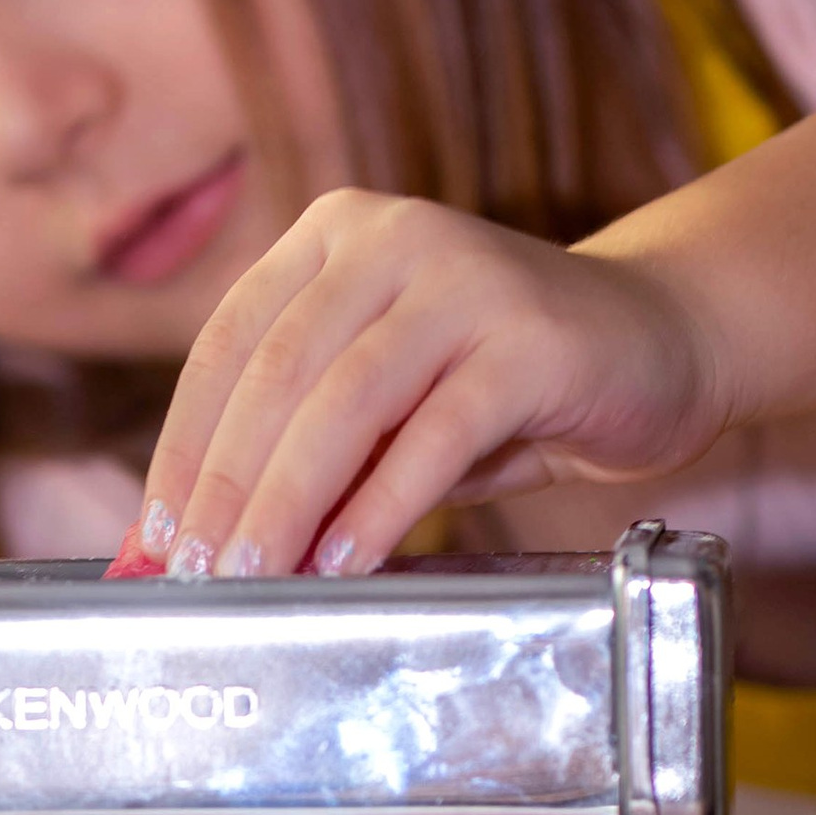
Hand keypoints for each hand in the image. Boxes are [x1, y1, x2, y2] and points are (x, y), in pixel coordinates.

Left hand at [139, 189, 721, 580]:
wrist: (663, 340)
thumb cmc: (508, 385)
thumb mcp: (392, 402)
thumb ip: (312, 446)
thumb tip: (205, 545)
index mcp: (336, 235)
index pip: (229, 344)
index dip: (183, 446)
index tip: (151, 539)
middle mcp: (392, 238)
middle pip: (276, 372)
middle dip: (225, 487)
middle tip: (193, 577)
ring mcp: (464, 278)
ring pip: (344, 400)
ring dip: (287, 501)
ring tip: (253, 579)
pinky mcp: (529, 339)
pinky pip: (435, 433)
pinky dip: (382, 506)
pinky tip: (346, 562)